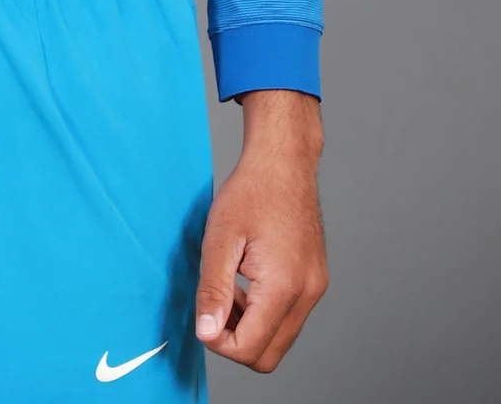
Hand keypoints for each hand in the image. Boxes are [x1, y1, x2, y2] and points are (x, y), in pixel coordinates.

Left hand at [195, 89, 327, 371]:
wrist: (283, 163)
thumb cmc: (252, 192)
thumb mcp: (220, 239)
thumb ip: (213, 290)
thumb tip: (206, 334)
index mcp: (285, 286)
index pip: (251, 349)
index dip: (219, 342)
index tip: (202, 316)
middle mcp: (308, 294)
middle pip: (269, 355)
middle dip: (236, 341)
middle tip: (214, 304)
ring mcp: (315, 289)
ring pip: (280, 339)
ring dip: (249, 326)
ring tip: (229, 286)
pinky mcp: (315, 281)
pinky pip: (288, 318)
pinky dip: (263, 312)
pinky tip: (246, 281)